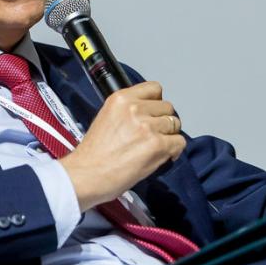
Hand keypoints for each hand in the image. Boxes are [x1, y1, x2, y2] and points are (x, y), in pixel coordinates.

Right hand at [58, 82, 184, 211]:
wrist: (86, 176)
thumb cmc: (92, 155)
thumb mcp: (106, 117)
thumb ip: (128, 112)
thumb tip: (148, 115)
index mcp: (121, 99)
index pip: (154, 88)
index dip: (156, 103)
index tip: (153, 113)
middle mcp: (135, 109)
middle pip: (167, 107)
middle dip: (163, 121)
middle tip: (154, 135)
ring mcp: (147, 126)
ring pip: (174, 124)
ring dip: (169, 136)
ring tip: (156, 148)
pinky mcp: (157, 145)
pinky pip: (179, 142)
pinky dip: (174, 151)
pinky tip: (162, 157)